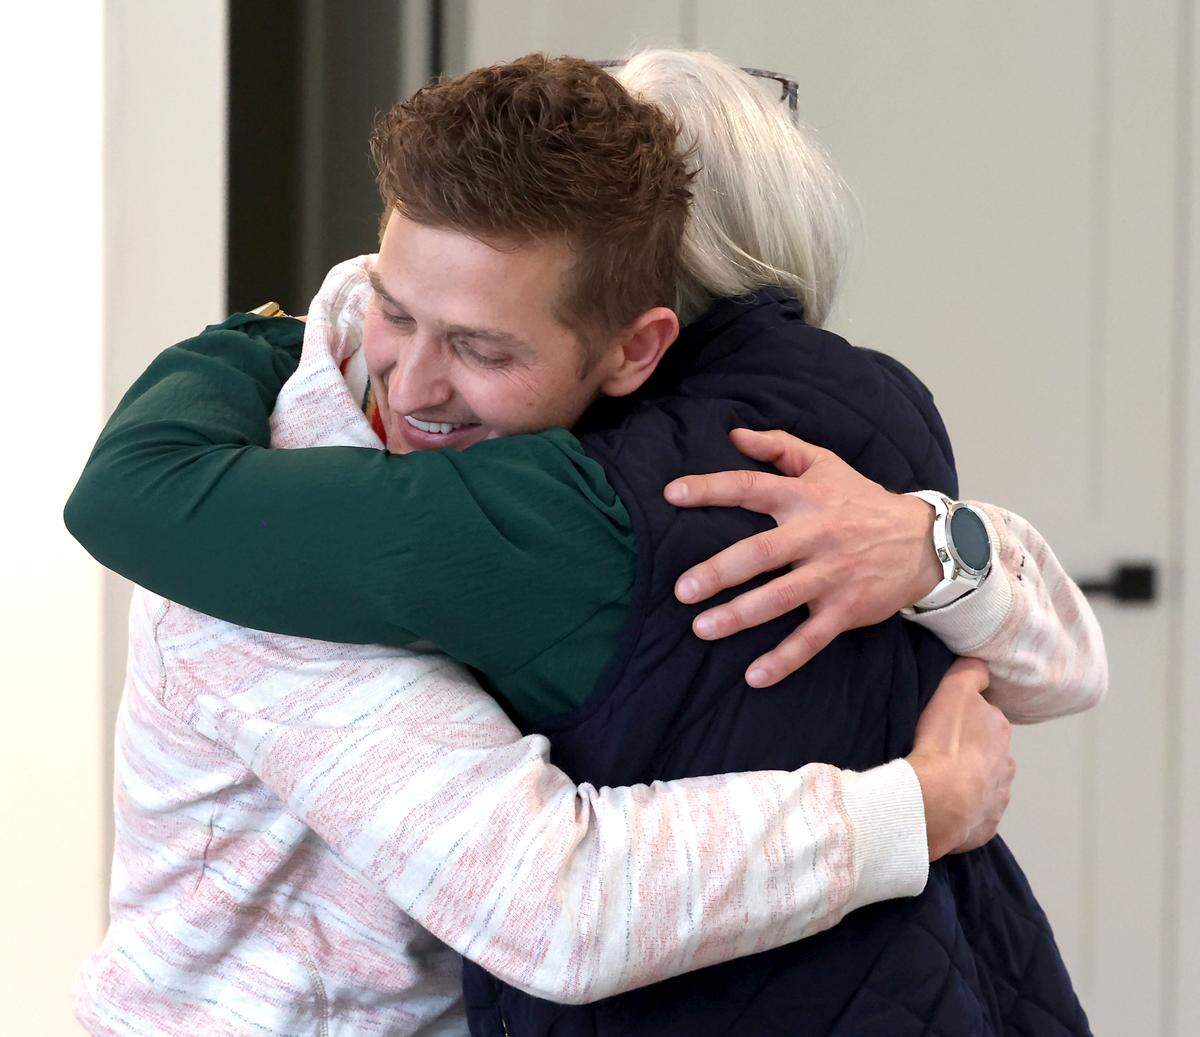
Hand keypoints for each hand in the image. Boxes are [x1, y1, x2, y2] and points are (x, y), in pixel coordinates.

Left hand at [663, 429, 942, 686]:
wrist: (925, 542)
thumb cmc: (862, 501)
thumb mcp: (826, 464)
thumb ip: (780, 446)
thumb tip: (733, 434)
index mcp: (805, 498)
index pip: (751, 487)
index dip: (710, 488)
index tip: (671, 495)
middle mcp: (816, 535)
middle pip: (760, 553)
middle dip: (719, 572)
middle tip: (681, 589)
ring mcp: (831, 575)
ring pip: (780, 598)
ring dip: (740, 616)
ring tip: (702, 628)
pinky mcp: (846, 609)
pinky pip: (812, 639)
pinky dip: (784, 660)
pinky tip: (754, 676)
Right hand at [906, 658, 1013, 860]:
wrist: (939, 800)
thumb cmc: (944, 742)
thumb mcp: (955, 689)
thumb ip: (972, 671)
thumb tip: (983, 665)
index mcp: (1001, 732)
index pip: (987, 719)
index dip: (966, 719)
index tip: (946, 723)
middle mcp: (1007, 765)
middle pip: (987, 753)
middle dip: (969, 752)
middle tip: (938, 751)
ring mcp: (997, 799)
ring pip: (983, 785)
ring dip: (966, 782)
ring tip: (937, 780)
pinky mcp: (983, 826)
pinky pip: (972, 814)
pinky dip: (960, 810)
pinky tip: (941, 805)